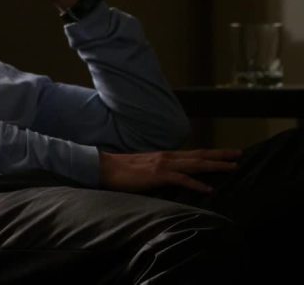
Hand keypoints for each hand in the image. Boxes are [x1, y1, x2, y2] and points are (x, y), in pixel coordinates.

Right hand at [99, 149, 241, 193]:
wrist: (104, 168)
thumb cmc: (122, 171)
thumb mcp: (146, 168)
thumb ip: (160, 171)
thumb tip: (173, 178)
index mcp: (165, 156)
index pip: (194, 154)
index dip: (212, 154)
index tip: (228, 154)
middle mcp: (167, 157)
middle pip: (200, 155)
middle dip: (221, 155)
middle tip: (240, 155)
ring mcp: (163, 165)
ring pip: (195, 164)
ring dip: (215, 165)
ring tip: (233, 167)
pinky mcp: (157, 175)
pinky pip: (181, 179)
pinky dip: (196, 184)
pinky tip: (209, 190)